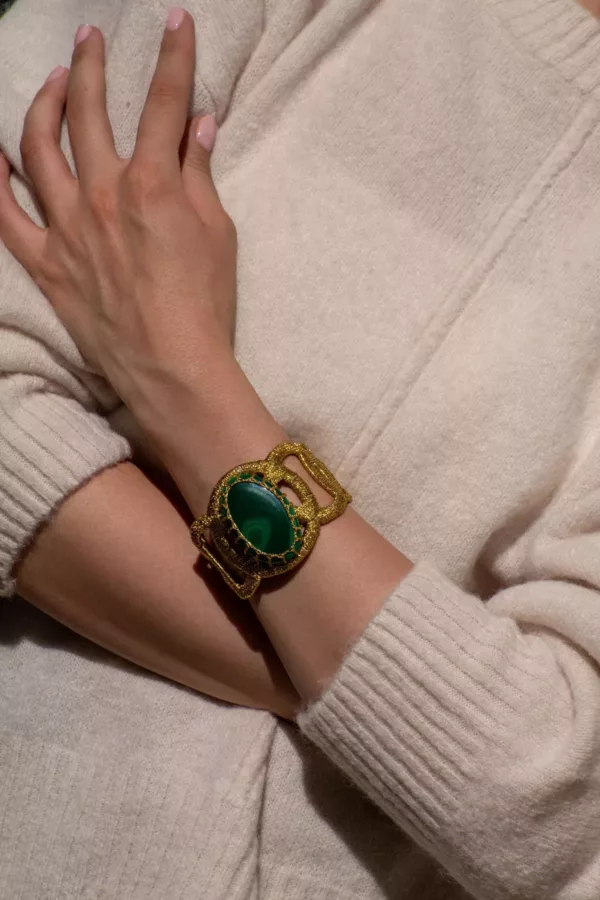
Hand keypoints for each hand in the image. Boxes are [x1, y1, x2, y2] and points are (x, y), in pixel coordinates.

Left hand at [0, 10, 236, 415]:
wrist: (172, 370)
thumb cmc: (205, 306)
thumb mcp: (217, 234)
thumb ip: (200, 174)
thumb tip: (199, 127)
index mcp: (152, 184)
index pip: (163, 104)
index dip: (173, 58)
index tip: (177, 23)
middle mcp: (102, 195)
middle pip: (87, 112)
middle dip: (90, 66)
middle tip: (90, 39)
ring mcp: (66, 228)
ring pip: (38, 148)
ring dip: (43, 105)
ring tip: (52, 83)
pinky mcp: (45, 262)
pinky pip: (4, 214)